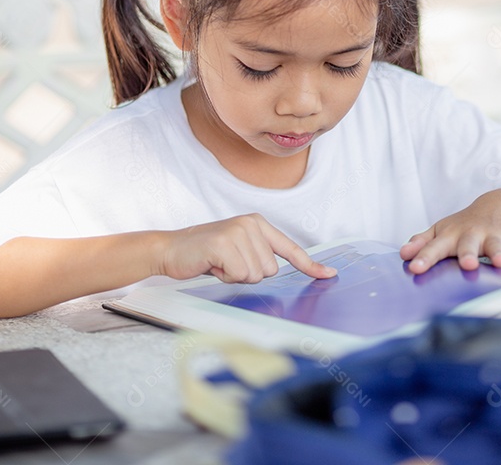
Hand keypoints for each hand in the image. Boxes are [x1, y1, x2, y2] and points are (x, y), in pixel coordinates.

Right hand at [158, 214, 335, 282]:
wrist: (171, 249)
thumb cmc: (206, 254)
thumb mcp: (238, 251)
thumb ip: (259, 256)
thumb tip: (276, 272)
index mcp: (258, 224)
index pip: (290, 248)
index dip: (310, 265)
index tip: (329, 275)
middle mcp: (252, 224)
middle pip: (271, 270)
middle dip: (248, 274)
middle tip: (227, 263)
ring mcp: (238, 232)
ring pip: (256, 274)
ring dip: (236, 276)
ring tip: (219, 263)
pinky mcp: (224, 243)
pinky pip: (239, 274)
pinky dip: (225, 276)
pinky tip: (212, 265)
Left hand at [399, 191, 500, 274]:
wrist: (499, 205)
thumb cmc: (463, 226)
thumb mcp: (441, 230)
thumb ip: (422, 242)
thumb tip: (402, 254)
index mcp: (451, 236)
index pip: (435, 247)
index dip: (425, 257)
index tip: (415, 268)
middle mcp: (472, 236)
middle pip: (468, 246)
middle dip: (467, 254)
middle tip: (466, 265)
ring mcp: (494, 238)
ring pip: (497, 247)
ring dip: (498, 254)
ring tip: (500, 263)